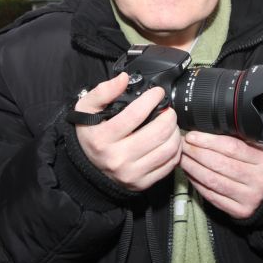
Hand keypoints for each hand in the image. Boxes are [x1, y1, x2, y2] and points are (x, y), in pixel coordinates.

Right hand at [75, 73, 181, 190]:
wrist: (89, 165)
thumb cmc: (91, 133)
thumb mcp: (86, 109)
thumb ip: (102, 91)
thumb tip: (123, 79)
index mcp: (102, 139)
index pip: (135, 115)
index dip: (151, 99)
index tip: (157, 93)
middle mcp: (116, 159)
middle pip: (158, 133)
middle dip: (169, 116)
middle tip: (168, 109)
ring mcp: (130, 173)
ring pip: (168, 149)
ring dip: (175, 131)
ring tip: (170, 123)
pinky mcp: (142, 183)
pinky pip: (170, 164)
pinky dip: (175, 149)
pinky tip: (169, 140)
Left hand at [180, 131, 262, 219]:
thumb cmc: (261, 169)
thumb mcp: (259, 150)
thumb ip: (239, 141)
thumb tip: (207, 132)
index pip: (232, 147)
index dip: (208, 141)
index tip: (192, 136)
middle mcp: (258, 180)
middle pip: (219, 164)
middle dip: (196, 153)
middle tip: (183, 145)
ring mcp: (248, 197)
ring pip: (212, 180)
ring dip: (193, 167)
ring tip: (183, 158)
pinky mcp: (238, 211)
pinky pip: (211, 195)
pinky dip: (197, 183)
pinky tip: (190, 174)